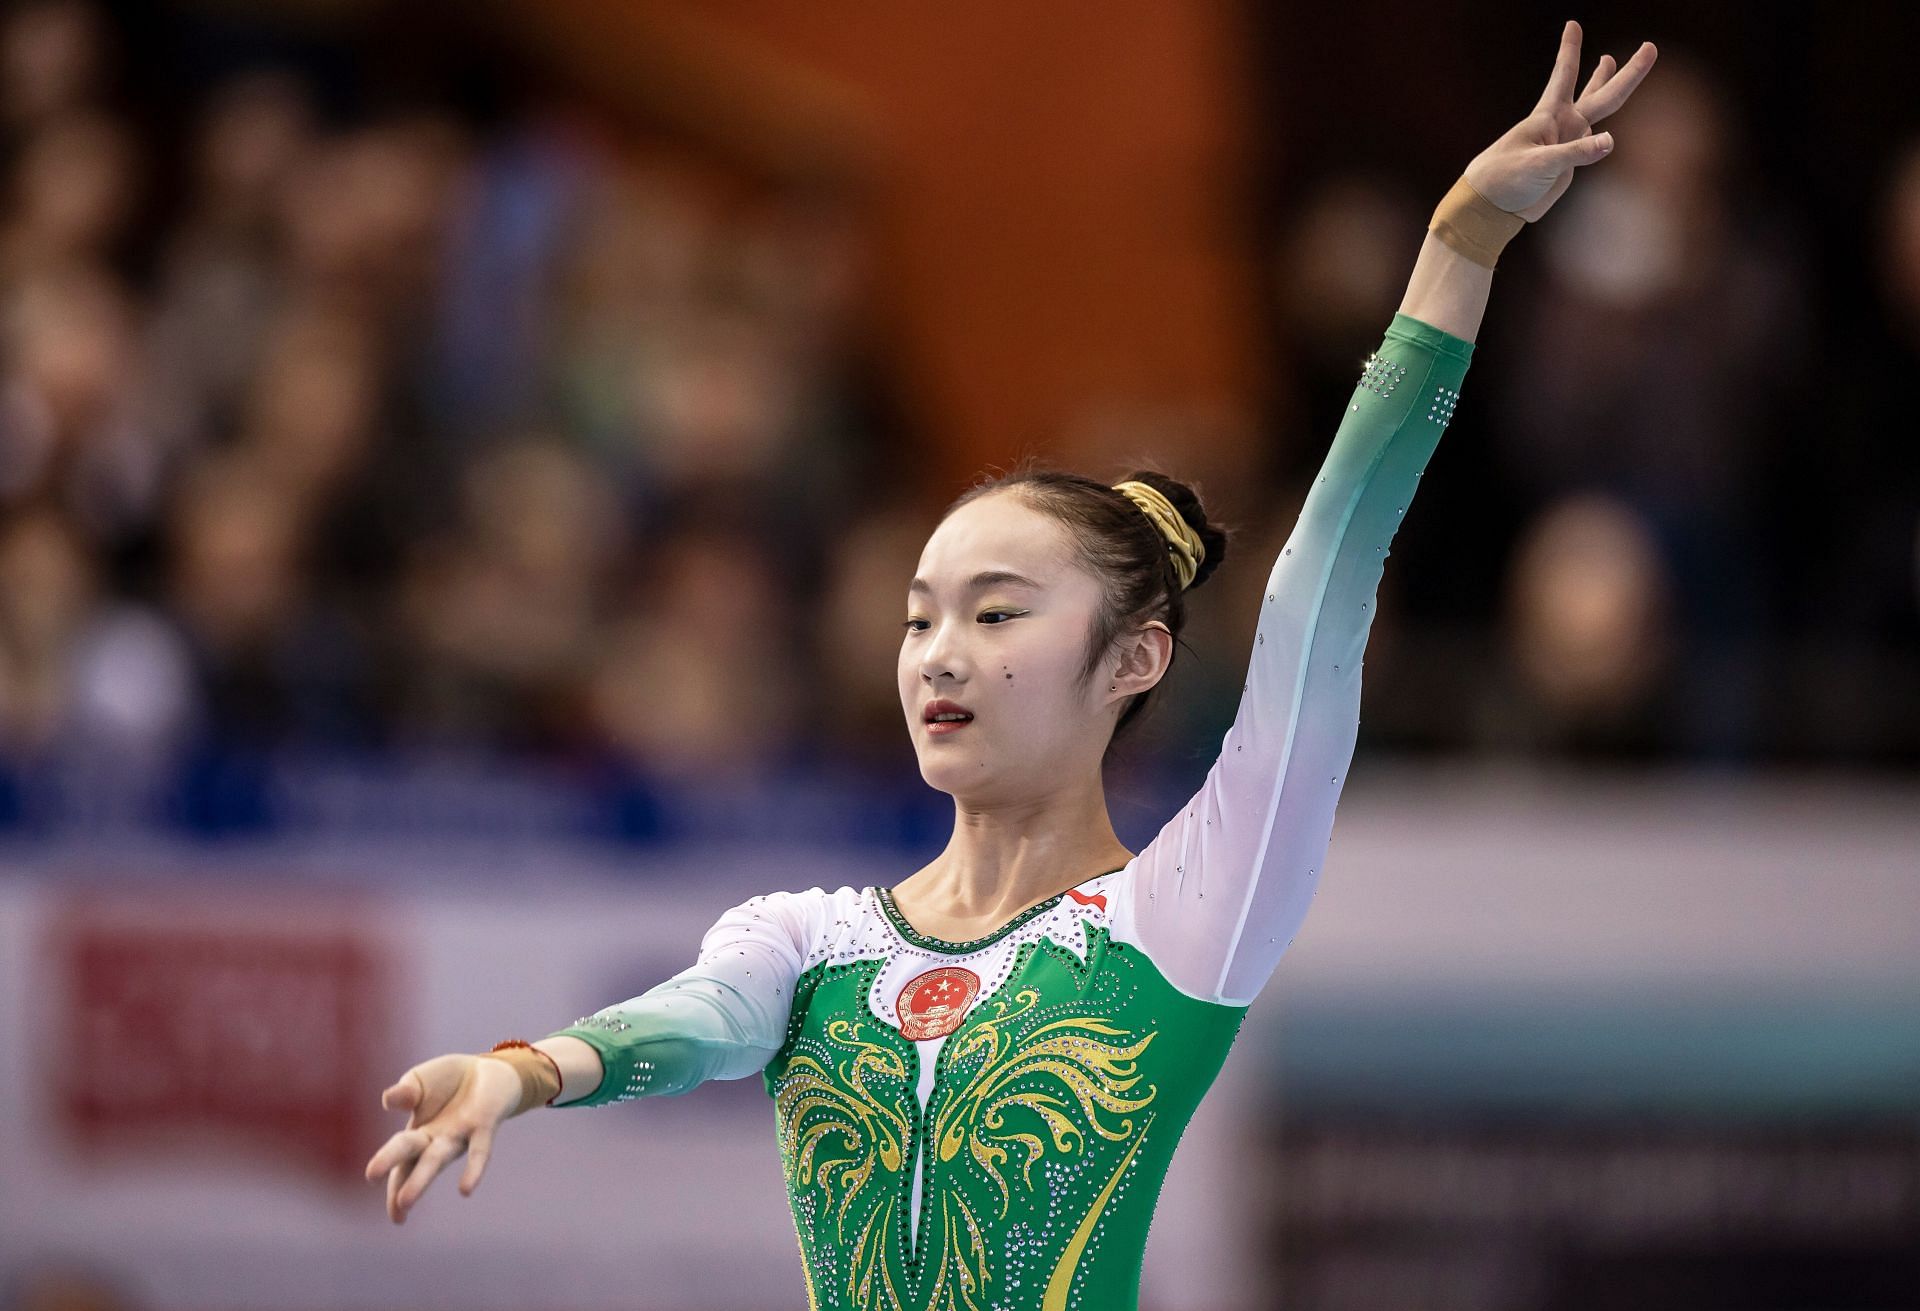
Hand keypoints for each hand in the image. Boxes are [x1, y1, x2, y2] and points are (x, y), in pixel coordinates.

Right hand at [363, 1052, 521, 1223]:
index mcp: (417, 1134)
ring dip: (422, 1180)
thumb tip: (388, 1100)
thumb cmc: (447, 1081)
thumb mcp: (418, 1081)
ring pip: (438, 1160)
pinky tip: (465, 1190)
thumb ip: (405, 1092)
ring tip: (406, 1202)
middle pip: (414, 1162)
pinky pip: (479, 1151)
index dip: (384, 1167)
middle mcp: (437, 1142)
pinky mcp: (484, 1126)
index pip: (398, 1156)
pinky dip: (473, 1169)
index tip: (372, 1178)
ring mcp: (459, 1136)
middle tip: (395, 1205)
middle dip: (401, 1182)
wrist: (487, 1069)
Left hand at [1464, 19, 1657, 222]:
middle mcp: (1562, 126)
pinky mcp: (1568, 166)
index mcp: (1548, 117)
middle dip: (1625, 72)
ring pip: (1595, 112)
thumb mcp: (1539, 165)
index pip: (1564, 75)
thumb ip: (1575, 153)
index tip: (1572, 24)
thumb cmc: (1504, 180)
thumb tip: (1611, 141)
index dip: (1570, 50)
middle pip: (1600, 92)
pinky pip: (1591, 148)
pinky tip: (1604, 139)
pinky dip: (1601, 140)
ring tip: (1608, 60)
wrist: (1493, 209)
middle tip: (1649, 47)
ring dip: (1604, 86)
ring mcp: (1567, 144)